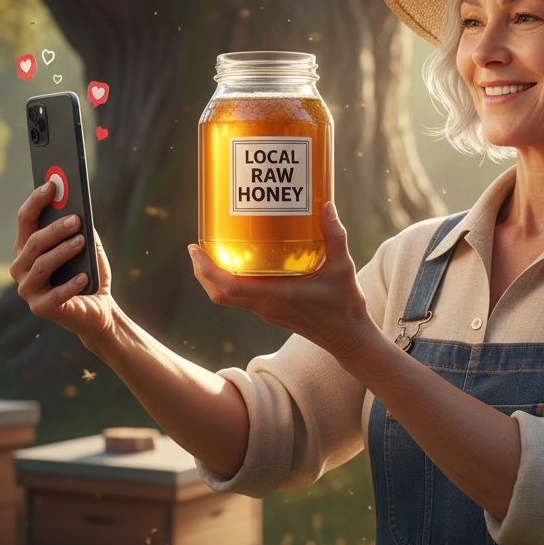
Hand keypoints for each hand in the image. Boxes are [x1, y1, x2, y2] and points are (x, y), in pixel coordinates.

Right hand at [9, 181, 115, 341]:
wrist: (98, 308)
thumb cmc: (88, 271)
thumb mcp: (87, 246)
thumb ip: (80, 228)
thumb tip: (77, 209)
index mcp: (28, 247)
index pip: (25, 219)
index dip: (37, 200)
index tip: (52, 185)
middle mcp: (21, 266)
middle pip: (33, 242)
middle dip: (54, 229)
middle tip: (76, 219)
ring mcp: (27, 289)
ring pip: (41, 264)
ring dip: (62, 251)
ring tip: (82, 241)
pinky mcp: (40, 308)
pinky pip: (54, 295)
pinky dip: (70, 285)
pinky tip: (84, 276)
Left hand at [189, 203, 378, 359]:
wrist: (348, 337)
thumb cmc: (345, 304)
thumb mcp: (343, 267)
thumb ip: (335, 236)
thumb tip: (327, 206)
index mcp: (277, 296)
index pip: (229, 288)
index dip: (207, 270)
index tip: (195, 250)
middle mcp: (266, 307)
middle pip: (219, 294)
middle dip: (202, 273)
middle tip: (196, 248)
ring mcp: (267, 312)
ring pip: (228, 299)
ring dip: (214, 279)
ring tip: (212, 253)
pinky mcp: (271, 313)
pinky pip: (241, 299)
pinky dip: (231, 282)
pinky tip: (241, 263)